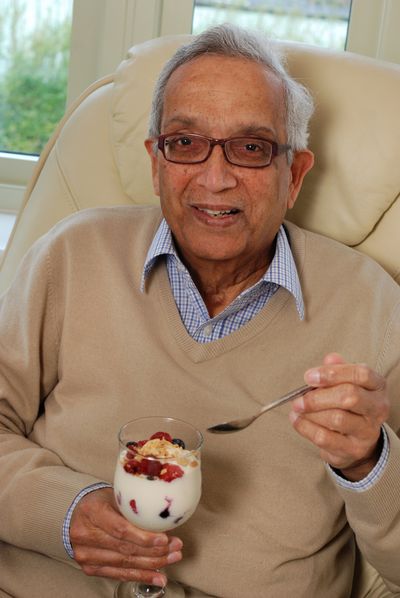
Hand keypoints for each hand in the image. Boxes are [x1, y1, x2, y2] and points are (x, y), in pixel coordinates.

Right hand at [69, 487, 181, 586]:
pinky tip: (157, 576)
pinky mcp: (89, 568)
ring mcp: (86, 554)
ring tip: (172, 559)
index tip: (164, 539)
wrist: (75, 515)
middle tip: (175, 548)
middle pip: (125, 548)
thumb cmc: (99, 502)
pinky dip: (140, 576)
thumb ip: (133, 507)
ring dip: (152, 564)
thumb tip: (165, 517)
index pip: (121, 529)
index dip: (144, 537)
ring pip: (124, 563)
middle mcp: (85, 535)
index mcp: (92, 511)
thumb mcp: (114, 496)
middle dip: (155, 551)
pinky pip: (118, 574)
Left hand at [289, 353, 388, 480]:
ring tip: (297, 409)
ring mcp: (367, 430)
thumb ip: (337, 369)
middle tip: (298, 398)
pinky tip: (296, 420)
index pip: (360, 374)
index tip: (308, 377)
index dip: (332, 374)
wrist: (356, 441)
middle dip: (318, 397)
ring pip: (336, 419)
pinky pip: (326, 438)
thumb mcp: (346, 383)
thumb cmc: (349, 405)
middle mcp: (377, 408)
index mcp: (376, 385)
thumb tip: (330, 359)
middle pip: (349, 396)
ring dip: (310, 413)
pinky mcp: (354, 449)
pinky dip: (306, 428)